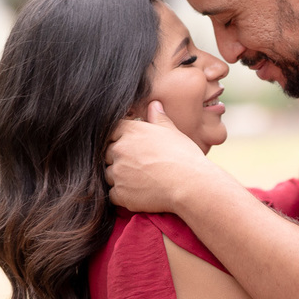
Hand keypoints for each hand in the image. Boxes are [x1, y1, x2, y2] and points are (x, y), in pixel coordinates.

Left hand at [105, 101, 220, 212]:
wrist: (190, 184)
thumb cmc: (184, 156)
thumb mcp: (173, 132)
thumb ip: (159, 118)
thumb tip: (154, 104)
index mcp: (131, 131)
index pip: (112, 131)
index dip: (121, 139)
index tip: (134, 147)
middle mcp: (119, 150)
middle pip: (108, 153)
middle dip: (120, 158)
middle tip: (141, 165)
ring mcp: (117, 172)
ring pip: (109, 174)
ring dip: (120, 177)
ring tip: (142, 180)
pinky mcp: (119, 193)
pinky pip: (113, 193)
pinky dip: (124, 194)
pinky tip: (141, 192)